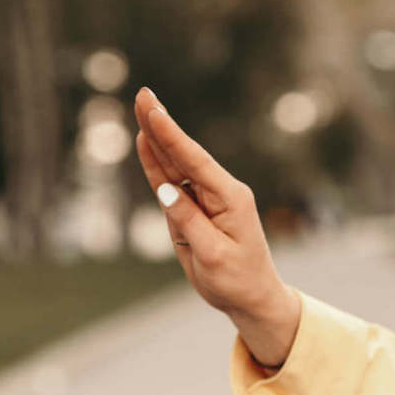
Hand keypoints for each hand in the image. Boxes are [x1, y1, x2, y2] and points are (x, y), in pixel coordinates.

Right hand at [133, 86, 301, 366]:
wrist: (251, 299)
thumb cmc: (237, 281)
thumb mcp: (213, 256)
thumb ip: (189, 222)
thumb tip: (165, 191)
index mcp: (231, 199)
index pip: (195, 161)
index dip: (171, 135)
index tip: (153, 110)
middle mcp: (220, 192)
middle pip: (184, 155)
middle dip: (162, 125)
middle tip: (143, 95)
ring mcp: (208, 199)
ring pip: (176, 166)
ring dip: (157, 139)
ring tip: (142, 110)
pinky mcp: (196, 210)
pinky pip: (173, 184)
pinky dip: (158, 164)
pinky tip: (146, 143)